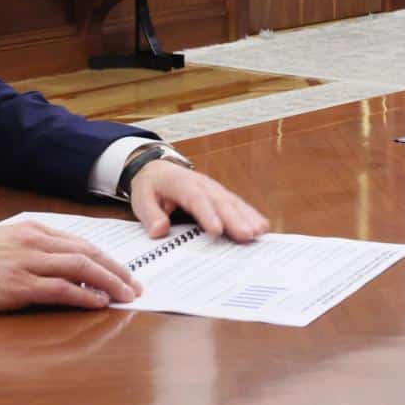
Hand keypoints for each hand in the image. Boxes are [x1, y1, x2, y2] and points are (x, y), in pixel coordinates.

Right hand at [0, 219, 140, 313]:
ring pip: (80, 268)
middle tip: (135, 286)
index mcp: (32, 229)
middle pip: (88, 252)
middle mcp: (33, 241)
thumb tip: (64, 267)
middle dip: (116, 270)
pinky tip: (97, 303)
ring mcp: (26, 262)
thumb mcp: (5, 243)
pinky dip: (83, 295)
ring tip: (125, 296)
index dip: (107, 258)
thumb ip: (33, 250)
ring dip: (108, 282)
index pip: (81, 242)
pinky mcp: (16, 285)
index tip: (124, 272)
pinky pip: (59, 289)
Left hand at [129, 159, 269, 242]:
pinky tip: (262, 226)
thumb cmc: (151, 186)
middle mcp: (202, 184)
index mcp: (181, 183)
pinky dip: (250, 215)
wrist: (158, 169)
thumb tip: (159, 230)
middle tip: (248, 235)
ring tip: (260, 232)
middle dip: (235, 218)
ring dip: (247, 217)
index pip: (196, 199)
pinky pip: (237, 204)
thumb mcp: (141, 198)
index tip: (217, 230)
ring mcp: (214, 189)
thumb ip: (150, 214)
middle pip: (220, 201)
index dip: (207, 214)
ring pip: (232, 202)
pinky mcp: (220, 196)